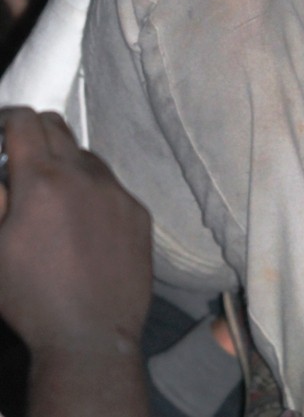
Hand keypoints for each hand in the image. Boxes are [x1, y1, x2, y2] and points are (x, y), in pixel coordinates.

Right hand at [0, 107, 151, 355]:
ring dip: (65, 163)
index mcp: (41, 181)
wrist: (91, 335)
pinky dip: (92, 191)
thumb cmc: (30, 297)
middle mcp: (83, 174)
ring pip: (85, 155)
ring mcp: (115, 191)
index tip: (0, 130)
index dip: (7, 119)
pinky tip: (84, 224)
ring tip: (52, 195)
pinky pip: (111, 186)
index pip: (24, 122)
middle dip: (33, 132)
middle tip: (19, 154)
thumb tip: (4, 176)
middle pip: (56, 127)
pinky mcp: (138, 210)